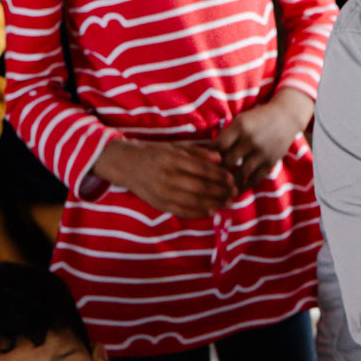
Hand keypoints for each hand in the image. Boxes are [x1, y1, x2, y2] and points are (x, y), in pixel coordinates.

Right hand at [92, 138, 236, 216]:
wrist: (125, 165)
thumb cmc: (154, 153)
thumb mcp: (174, 147)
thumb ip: (197, 152)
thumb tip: (219, 158)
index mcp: (171, 159)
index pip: (201, 169)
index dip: (219, 175)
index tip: (232, 178)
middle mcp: (166, 176)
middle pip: (199, 187)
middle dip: (220, 191)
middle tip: (235, 192)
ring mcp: (161, 192)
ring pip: (192, 201)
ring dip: (213, 203)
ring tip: (228, 203)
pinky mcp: (158, 204)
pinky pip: (181, 211)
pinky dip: (197, 212)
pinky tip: (210, 211)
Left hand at [215, 91, 313, 188]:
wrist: (286, 116)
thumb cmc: (258, 118)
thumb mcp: (241, 119)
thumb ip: (227, 134)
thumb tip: (209, 151)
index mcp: (240, 127)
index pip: (218, 146)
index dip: (209, 155)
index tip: (204, 161)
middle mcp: (250, 139)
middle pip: (227, 161)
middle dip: (218, 170)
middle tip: (211, 177)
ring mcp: (262, 152)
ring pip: (241, 173)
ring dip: (230, 182)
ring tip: (222, 187)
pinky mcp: (271, 161)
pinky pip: (256, 178)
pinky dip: (246, 185)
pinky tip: (239, 189)